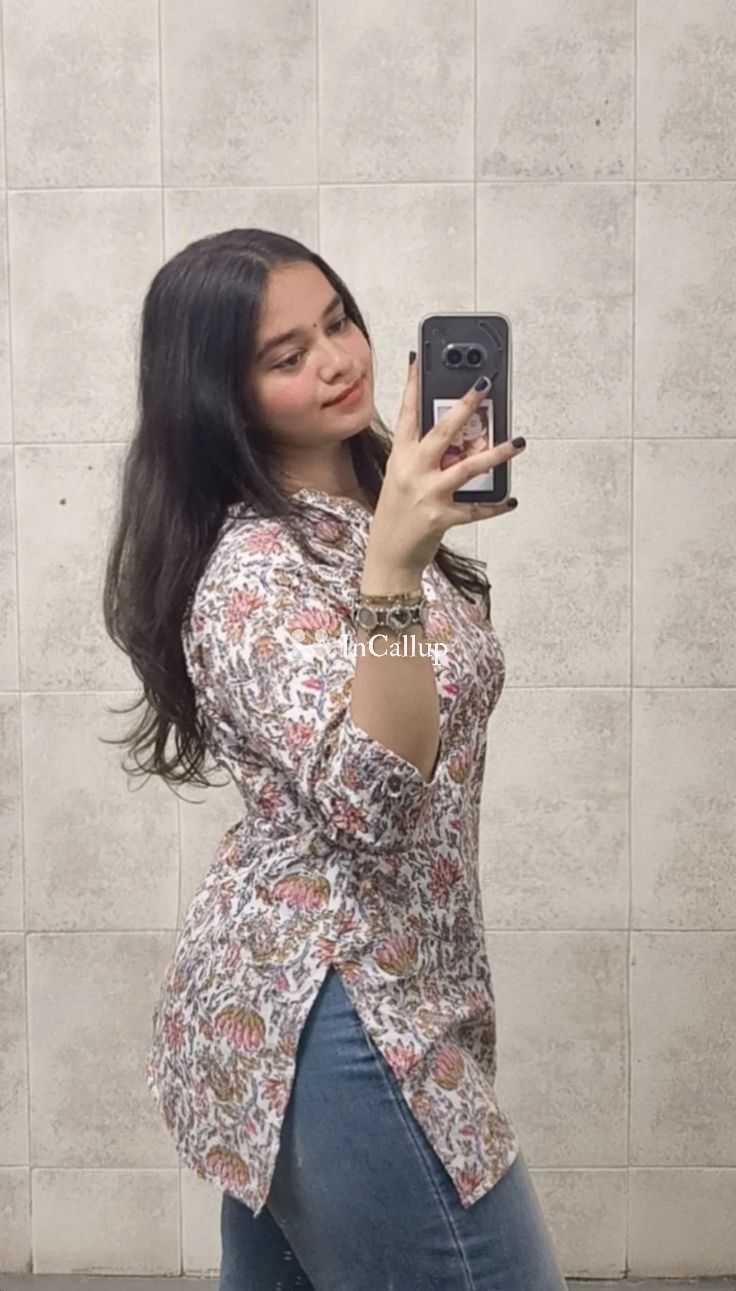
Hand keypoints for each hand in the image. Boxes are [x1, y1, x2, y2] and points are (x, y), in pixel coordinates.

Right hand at [368, 357, 524, 574]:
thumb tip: (463, 441)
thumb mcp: (402, 480)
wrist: (387, 557)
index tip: (419, 358)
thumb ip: (427, 459)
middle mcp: (412, 472)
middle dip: (464, 405)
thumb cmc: (397, 516)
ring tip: (518, 442)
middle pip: (442, 431)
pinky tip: (510, 499)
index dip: (412, 385)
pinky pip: (475, 508)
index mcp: (400, 458)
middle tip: (484, 384)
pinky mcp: (440, 517)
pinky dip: (495, 504)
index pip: (406, 414)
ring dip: (496, 453)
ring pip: (467, 467)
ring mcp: (427, 494)